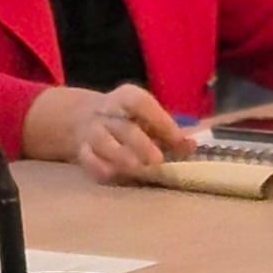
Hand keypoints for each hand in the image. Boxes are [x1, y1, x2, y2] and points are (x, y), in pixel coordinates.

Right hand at [23, 83, 196, 184]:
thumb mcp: (149, 119)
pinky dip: (101, 167)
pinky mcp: (82, 151)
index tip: (178, 141)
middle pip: (122, 126)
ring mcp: (92, 131)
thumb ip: (170, 133)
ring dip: (120, 155)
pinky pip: (88, 159)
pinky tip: (116, 174)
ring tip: (138, 168)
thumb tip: (190, 145)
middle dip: (140, 144)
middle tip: (157, 160)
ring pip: (101, 141)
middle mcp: (106, 112)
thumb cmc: (129, 121)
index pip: (139, 103)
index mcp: (126, 98)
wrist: (83, 119)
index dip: (160, 121)